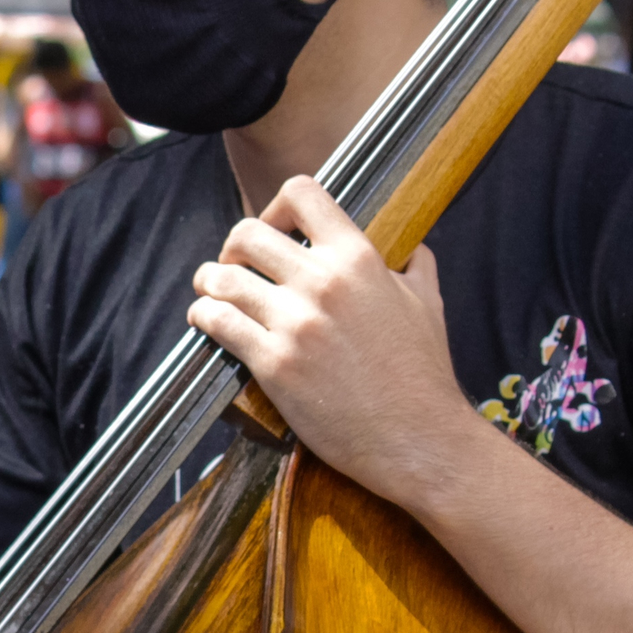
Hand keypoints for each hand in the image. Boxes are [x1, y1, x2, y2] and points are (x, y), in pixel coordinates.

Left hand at [188, 176, 488, 505]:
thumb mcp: (429, 302)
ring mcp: (295, 324)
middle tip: (236, 267)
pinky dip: (204, 316)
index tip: (276, 229)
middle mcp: (323, 282)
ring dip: (209, 282)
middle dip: (234, 248)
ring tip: (212, 293)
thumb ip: (414, 264)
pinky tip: (207, 320)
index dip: (277, 206)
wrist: (420, 439)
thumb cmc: (425, 374)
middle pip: (247, 233)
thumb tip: (410, 247)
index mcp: (359, 258)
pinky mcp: (274, 364)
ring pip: (222, 277)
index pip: (301, 193)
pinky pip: (218, 322)